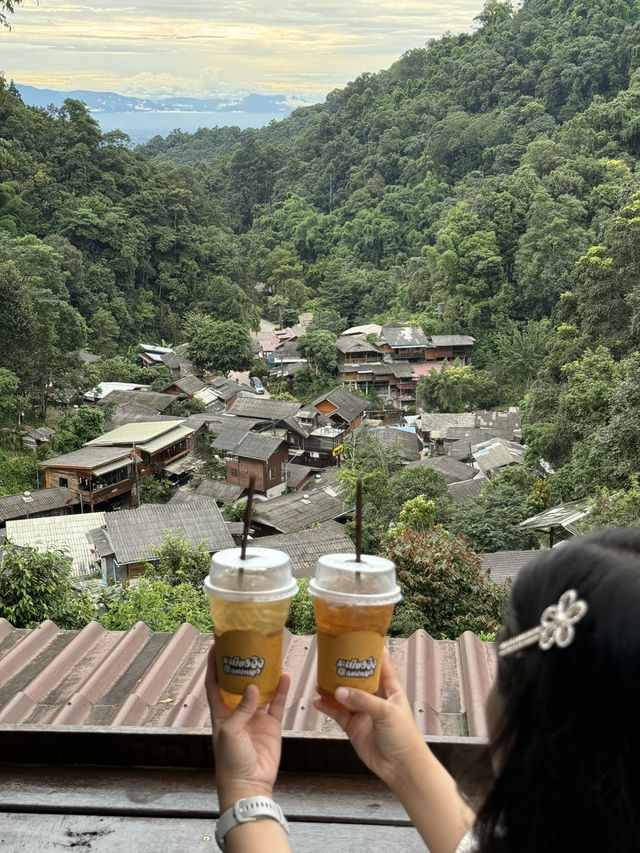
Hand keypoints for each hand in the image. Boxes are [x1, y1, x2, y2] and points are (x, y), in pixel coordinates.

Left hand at [205, 643, 289, 809]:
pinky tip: (285, 676)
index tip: (216, 647)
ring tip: (268, 656)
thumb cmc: (230, 760)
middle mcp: (237, 711)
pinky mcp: (271, 725)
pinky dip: (281, 690)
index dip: (213, 666)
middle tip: (247, 646)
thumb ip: (241, 709)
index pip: (214, 684)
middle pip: (238, 683)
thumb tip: (254, 687)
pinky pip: (277, 703)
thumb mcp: (230, 732)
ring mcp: (255, 717)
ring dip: (264, 675)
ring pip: (260, 690)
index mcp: (220, 712)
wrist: (249, 784)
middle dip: (241, 666)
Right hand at [313, 648, 426, 792]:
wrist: (401, 768)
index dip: (371, 650)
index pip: (381, 663)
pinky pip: (337, 713)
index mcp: (390, 688)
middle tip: (330, 656)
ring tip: (319, 677)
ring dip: (333, 687)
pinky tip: (316, 701)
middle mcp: (375, 697)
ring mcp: (363, 711)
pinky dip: (327, 707)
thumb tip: (339, 691)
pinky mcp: (354, 726)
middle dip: (345, 668)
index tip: (357, 636)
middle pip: (358, 677)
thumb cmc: (403, 737)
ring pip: (345, 694)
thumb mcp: (386, 713)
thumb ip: (362, 700)